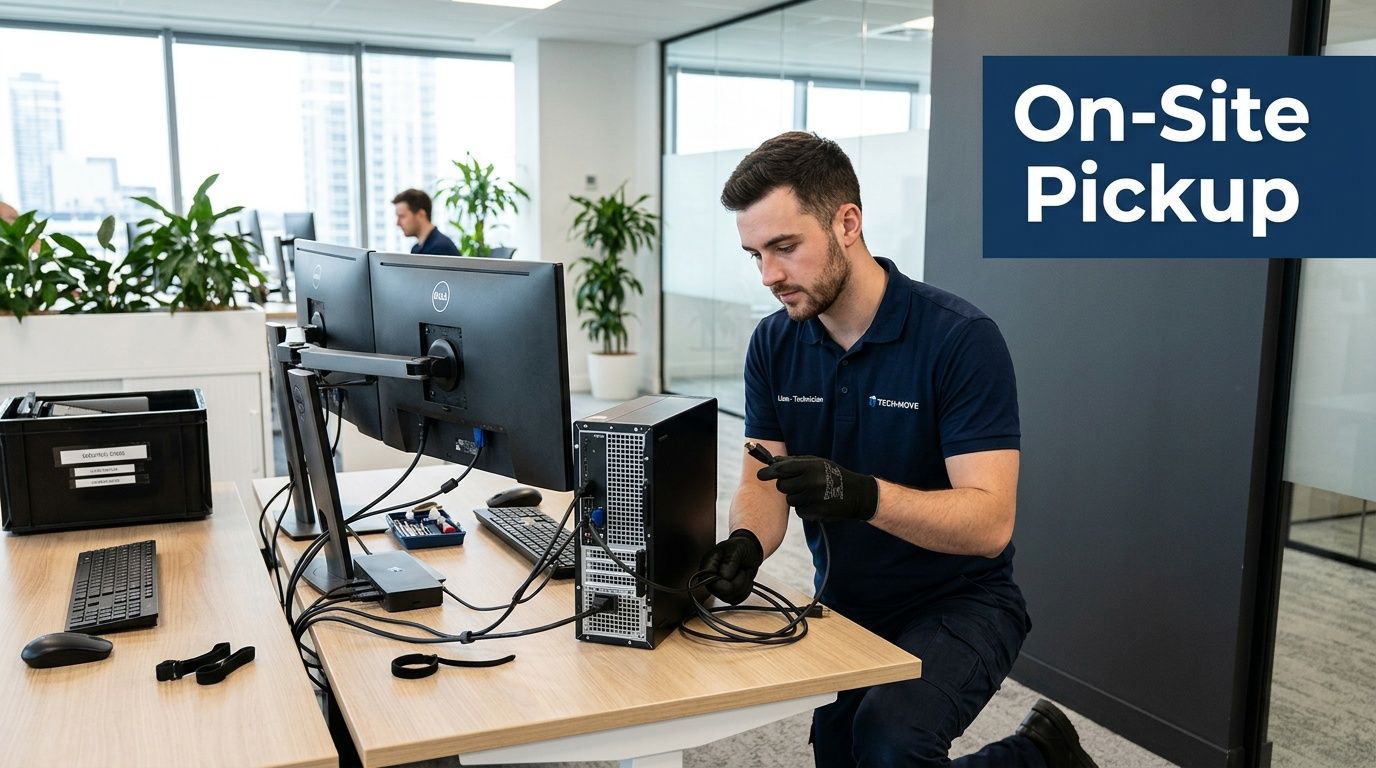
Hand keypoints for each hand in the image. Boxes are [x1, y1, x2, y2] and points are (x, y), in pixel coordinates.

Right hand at [697, 530, 763, 604]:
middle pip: (722, 593)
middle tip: (742, 570)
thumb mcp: (736, 549)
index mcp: (708, 565)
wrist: (750, 551)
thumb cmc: (741, 547)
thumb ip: (729, 562)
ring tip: (743, 572)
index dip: (724, 584)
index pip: (709, 583)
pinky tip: (744, 579)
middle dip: (738, 583)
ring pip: (731, 598)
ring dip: (743, 586)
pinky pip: (738, 599)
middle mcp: (710, 579)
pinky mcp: (728, 593)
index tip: (734, 575)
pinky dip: (746, 590)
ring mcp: (719, 588)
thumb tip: (724, 576)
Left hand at [757, 455, 878, 521]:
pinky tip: (817, 503)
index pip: (782, 469)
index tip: (760, 475)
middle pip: (782, 486)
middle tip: (797, 484)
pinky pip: (799, 511)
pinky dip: (804, 508)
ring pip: (790, 500)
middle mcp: (811, 482)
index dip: (769, 472)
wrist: (856, 494)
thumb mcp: (817, 463)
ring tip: (811, 493)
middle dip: (785, 485)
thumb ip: (795, 462)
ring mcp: (813, 499)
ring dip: (796, 497)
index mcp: (811, 467)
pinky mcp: (816, 513)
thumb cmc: (832, 475)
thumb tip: (773, 461)